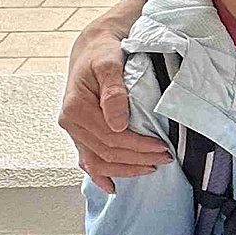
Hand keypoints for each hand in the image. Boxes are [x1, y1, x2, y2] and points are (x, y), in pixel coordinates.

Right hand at [59, 0, 172, 192]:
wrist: (93, 47)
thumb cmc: (103, 52)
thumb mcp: (109, 63)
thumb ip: (114, 92)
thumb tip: (119, 124)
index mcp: (75, 108)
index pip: (111, 137)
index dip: (138, 146)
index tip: (162, 147)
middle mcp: (70, 123)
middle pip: (106, 152)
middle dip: (137, 158)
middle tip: (165, 158)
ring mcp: (74, 130)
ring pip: (97, 161)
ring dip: (125, 169)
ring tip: (151, 168)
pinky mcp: (80, 132)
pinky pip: (87, 159)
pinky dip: (99, 175)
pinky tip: (112, 187)